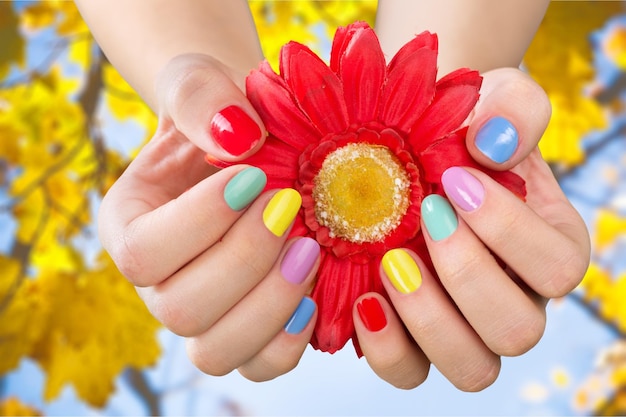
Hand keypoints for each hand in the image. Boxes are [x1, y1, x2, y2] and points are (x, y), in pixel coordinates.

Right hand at [98, 54, 318, 380]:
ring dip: (270, 304)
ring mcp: (202, 313)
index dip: (200, 222)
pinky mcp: (247, 328)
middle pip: (181, 309)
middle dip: (245, 261)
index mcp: (128, 226)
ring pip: (217, 351)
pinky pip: (261, 364)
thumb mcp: (199, 84)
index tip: (252, 176)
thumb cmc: (217, 112)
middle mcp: (156, 282)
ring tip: (310, 249)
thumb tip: (236, 139)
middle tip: (291, 207)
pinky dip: (290, 339)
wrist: (247, 142)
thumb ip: (201, 99)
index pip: (143, 252)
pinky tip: (315, 293)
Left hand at [352, 68, 590, 389]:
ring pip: (472, 367)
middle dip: (467, 275)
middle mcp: (515, 298)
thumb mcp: (493, 102)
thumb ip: (513, 111)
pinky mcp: (413, 339)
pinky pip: (410, 371)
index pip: (557, 266)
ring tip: (391, 264)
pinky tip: (364, 299)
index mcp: (549, 249)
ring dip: (429, 320)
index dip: (507, 230)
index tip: (456, 180)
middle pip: (517, 331)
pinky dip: (386, 347)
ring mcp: (464, 326)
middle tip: (426, 218)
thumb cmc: (460, 126)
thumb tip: (492, 143)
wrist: (410, 144)